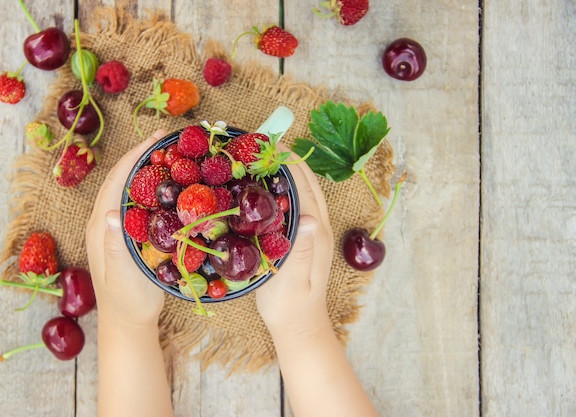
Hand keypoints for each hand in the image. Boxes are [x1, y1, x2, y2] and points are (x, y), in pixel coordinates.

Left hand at [85, 130, 167, 326]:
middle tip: (167, 139)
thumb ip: (114, 246)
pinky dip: (146, 185)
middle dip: (140, 155)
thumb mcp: (124, 276)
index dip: (135, 156)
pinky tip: (162, 185)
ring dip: (143, 167)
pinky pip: (132, 201)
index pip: (116, 181)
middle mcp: (103, 223)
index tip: (157, 139)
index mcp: (101, 227)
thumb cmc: (129, 302)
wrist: (126, 322)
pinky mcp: (121, 235)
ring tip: (167, 154)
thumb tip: (110, 213)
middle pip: (119, 179)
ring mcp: (111, 228)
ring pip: (125, 188)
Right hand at [255, 154, 334, 338]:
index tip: (274, 144)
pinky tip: (271, 187)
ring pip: (306, 194)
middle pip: (309, 186)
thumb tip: (311, 219)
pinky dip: (289, 188)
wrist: (299, 326)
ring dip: (292, 172)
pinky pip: (300, 205)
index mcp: (316, 235)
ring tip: (269, 156)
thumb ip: (303, 252)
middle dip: (292, 161)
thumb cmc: (290, 307)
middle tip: (268, 142)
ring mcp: (315, 234)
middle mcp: (319, 230)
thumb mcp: (292, 281)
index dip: (291, 165)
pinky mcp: (307, 240)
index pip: (306, 190)